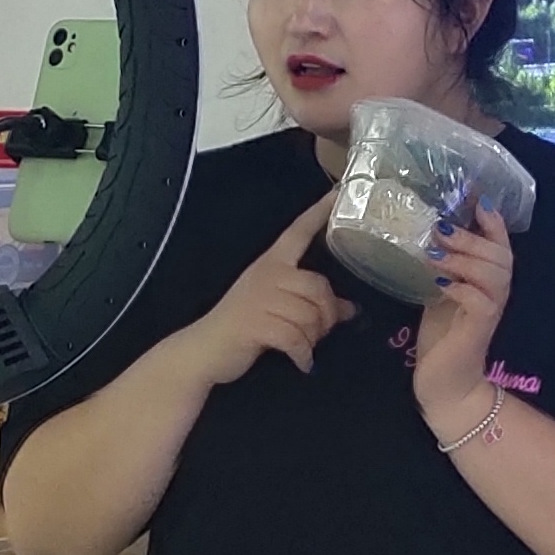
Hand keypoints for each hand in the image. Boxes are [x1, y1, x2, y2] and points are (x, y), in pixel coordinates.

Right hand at [176, 196, 348, 384]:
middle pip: (319, 285)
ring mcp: (261, 298)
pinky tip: (301, 362)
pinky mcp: (257, 324)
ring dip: (315, 338)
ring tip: (306, 347)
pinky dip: (303, 355)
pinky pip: (296, 338)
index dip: (318, 213)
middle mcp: (268, 275)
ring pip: (310, 316)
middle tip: (322, 332)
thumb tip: (349, 310)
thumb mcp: (277, 308)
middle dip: (328, 315)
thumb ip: (312, 304)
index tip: (337, 193)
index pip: (298, 232)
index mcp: (272, 264)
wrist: (205, 348)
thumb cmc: (242, 326)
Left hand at [413, 207, 513, 424]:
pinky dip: (460, 287)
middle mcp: (496, 294)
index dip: (493, 220)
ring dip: (464, 258)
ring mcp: (491, 311)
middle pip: (500, 255)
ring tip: (434, 253)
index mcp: (488, 282)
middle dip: (471, 237)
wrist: (447, 385)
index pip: (501, 244)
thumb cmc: (442, 338)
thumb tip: (426, 231)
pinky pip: (480, 301)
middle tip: (440, 228)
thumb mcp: (440, 291)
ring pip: (494, 273)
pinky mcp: (479, 329)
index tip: (475, 198)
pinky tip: (439, 284)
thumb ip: (443, 266)